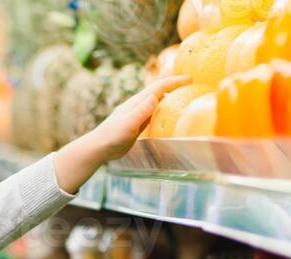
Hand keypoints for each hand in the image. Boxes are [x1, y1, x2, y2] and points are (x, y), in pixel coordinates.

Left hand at [53, 75, 188, 192]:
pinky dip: (162, 109)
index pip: (159, 87)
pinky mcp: (135, 124)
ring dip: (169, 96)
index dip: (174, 81)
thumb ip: (141, 112)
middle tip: (191, 85)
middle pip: (158, 90)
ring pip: (156, 100)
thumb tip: (155, 97)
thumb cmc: (112, 137)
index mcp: (137, 102)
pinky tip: (166, 116)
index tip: (190, 79)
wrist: (98, 147)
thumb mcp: (129, 125)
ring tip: (183, 96)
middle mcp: (137, 105)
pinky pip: (152, 112)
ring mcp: (136, 114)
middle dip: (174, 85)